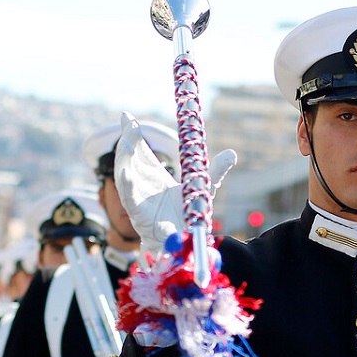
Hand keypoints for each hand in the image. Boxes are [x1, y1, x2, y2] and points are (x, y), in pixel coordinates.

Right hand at [115, 112, 237, 258]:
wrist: (186, 241)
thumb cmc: (189, 214)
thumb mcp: (204, 187)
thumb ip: (216, 170)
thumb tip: (232, 153)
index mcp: (154, 175)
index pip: (140, 151)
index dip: (132, 134)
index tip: (126, 116)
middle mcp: (143, 185)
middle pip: (130, 159)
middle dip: (127, 141)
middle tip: (128, 125)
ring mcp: (139, 199)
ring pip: (127, 175)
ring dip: (125, 158)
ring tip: (127, 141)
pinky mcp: (140, 216)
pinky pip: (131, 199)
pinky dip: (128, 186)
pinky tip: (125, 173)